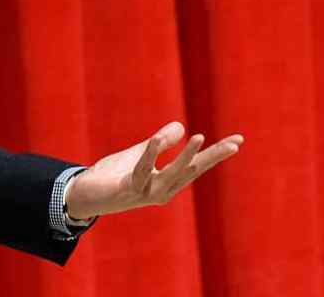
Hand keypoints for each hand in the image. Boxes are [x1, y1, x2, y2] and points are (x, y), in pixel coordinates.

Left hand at [64, 121, 242, 220]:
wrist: (84, 195)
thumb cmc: (112, 176)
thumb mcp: (139, 153)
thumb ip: (159, 143)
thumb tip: (182, 127)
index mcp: (167, 181)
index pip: (197, 165)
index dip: (217, 153)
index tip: (238, 140)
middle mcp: (162, 191)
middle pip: (193, 171)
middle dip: (214, 157)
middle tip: (235, 143)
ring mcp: (147, 193)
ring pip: (172, 174)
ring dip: (186, 156)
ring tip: (201, 137)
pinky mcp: (130, 190)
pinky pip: (142, 169)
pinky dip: (150, 154)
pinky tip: (158, 139)